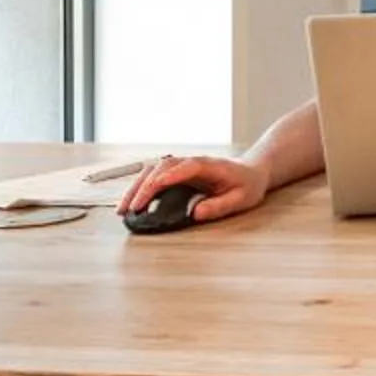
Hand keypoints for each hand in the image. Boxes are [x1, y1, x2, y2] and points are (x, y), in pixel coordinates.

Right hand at [116, 153, 269, 224]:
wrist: (252, 171)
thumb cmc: (248, 184)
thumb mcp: (242, 198)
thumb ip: (220, 206)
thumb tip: (195, 213)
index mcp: (207, 165)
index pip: (178, 169)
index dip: (161, 181)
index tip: (146, 196)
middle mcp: (191, 162)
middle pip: (159, 168)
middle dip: (141, 188)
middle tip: (129, 209)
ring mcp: (183, 165)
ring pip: (152, 170)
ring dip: (136, 187)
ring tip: (123, 209)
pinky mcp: (178, 172)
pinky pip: (155, 176)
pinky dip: (141, 187)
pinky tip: (132, 202)